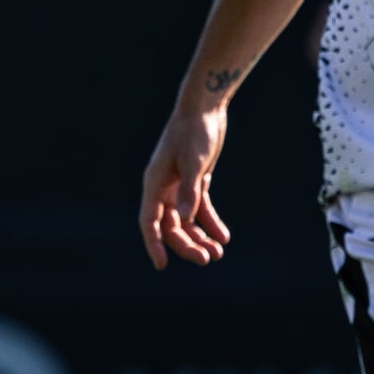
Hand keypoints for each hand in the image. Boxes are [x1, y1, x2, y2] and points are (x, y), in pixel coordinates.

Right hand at [138, 107, 232, 268]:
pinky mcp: (194, 180)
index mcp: (154, 183)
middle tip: (207, 259)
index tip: (162, 265)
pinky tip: (223, 237)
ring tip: (218, 253)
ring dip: (200, 237)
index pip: (150, 222)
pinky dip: (211, 222)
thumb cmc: (195, 132)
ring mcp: (178, 185)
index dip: (154, 244)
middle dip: (187, 244)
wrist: (204, 108)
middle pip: (171, 226)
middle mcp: (163, 188)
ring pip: (186, 220)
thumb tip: (186, 218)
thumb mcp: (194, 161)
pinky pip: (200, 208)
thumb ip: (190, 191)